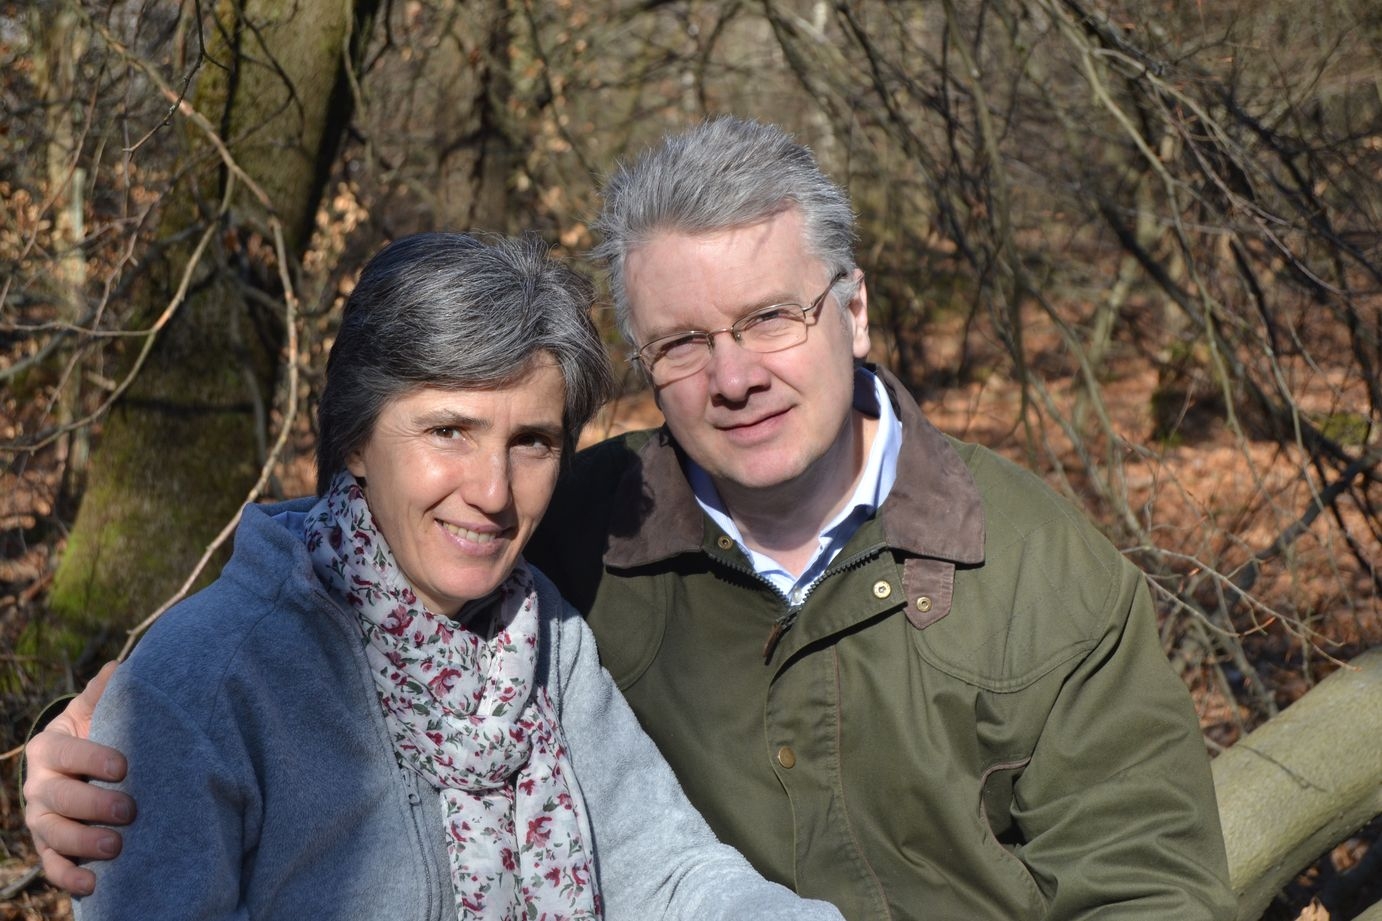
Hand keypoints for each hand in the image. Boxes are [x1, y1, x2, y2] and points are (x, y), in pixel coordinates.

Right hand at [22, 662, 135, 895]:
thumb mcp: (97, 711)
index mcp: (49, 748)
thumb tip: (120, 668)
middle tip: (128, 809)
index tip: (124, 766)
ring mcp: (41, 819)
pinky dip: (68, 877)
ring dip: (81, 844)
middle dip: (92, 805)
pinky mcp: (49, 846)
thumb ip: (106, 693)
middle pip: (59, 798)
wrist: (81, 764)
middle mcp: (38, 785)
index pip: (66, 753)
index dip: (92, 759)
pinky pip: (51, 865)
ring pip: (53, 835)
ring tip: (115, 848)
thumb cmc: (96, 732)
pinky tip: (93, 885)